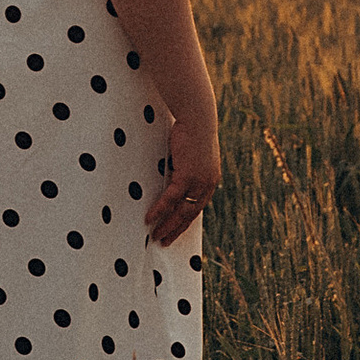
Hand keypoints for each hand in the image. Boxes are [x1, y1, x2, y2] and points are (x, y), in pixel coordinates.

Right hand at [147, 111, 218, 246]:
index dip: (186, 221)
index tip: (175, 231)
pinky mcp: (187, 175)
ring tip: (155, 236)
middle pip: (190, 214)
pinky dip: (160, 209)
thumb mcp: (190, 153)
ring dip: (167, 225)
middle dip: (176, 230)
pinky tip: (150, 218)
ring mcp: (199, 181)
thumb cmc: (192, 130)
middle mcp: (207, 184)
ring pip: (182, 210)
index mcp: (210, 180)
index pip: (197, 207)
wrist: (198, 117)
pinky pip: (171, 198)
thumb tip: (169, 175)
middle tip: (164, 241)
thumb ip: (183, 167)